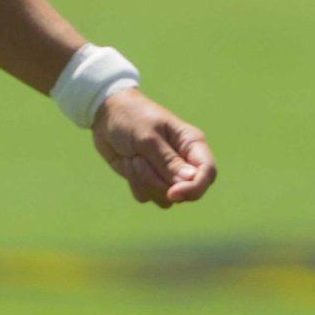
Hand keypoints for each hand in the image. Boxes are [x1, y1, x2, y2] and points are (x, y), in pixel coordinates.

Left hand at [92, 89, 216, 208]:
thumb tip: (191, 179)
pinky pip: (147, 197)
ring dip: (144, 181)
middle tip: (139, 159)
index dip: (195, 188)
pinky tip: (128, 162)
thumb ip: (168, 161)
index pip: (208, 173)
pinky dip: (134, 183)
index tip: (172, 193)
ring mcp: (167, 174)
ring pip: (165, 198)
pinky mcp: (149, 181)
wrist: (106, 115)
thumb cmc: (131, 117)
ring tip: (134, 157)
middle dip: (159, 182)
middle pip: (186, 191)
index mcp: (191, 143)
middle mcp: (184, 161)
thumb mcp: (148, 137)